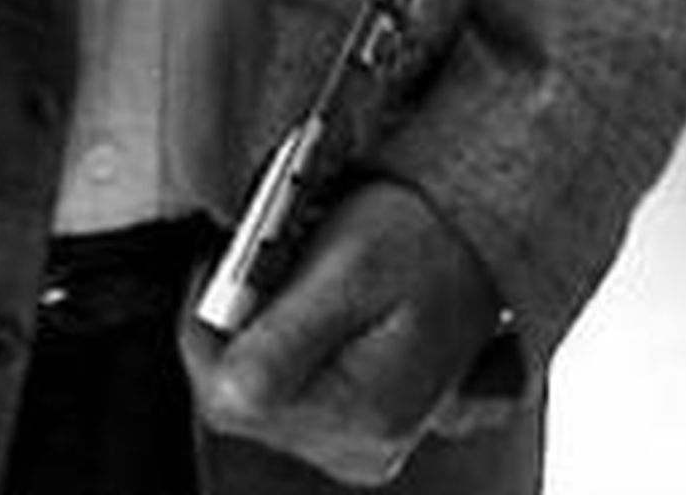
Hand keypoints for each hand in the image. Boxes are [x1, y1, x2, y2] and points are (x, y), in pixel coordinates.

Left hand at [182, 179, 503, 484]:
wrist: (477, 240)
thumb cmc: (422, 240)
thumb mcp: (350, 266)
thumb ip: (285, 336)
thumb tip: (227, 389)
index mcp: (362, 415)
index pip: (231, 394)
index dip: (209, 321)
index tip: (222, 261)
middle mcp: (360, 446)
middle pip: (242, 394)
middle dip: (236, 320)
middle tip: (254, 254)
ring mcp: (358, 440)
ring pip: (259, 389)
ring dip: (258, 325)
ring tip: (289, 266)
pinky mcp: (355, 423)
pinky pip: (286, 386)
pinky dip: (281, 336)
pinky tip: (306, 296)